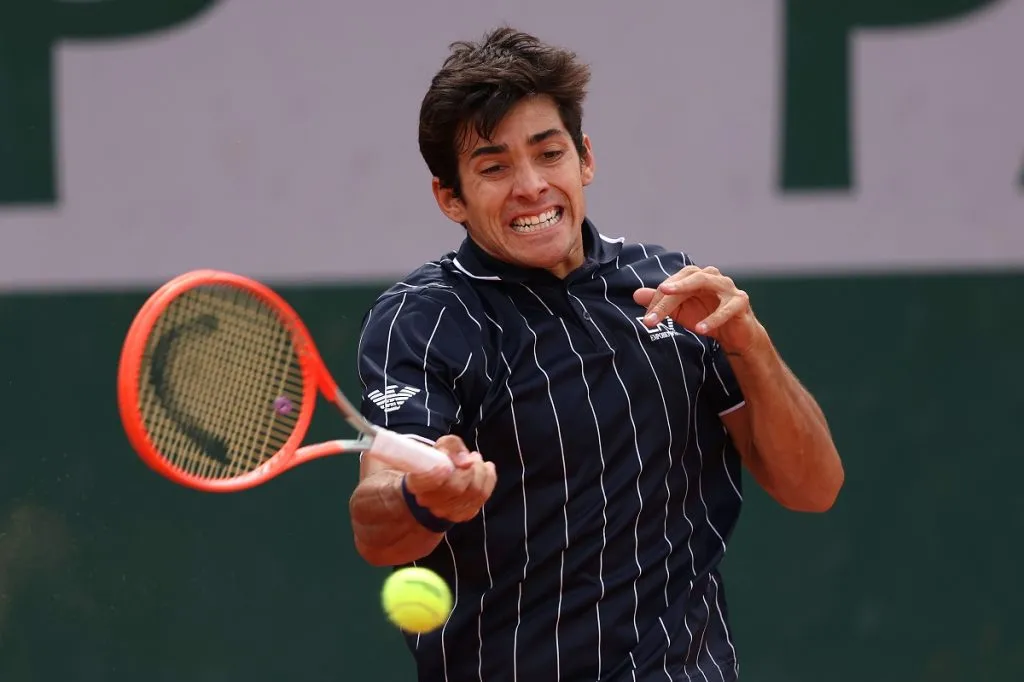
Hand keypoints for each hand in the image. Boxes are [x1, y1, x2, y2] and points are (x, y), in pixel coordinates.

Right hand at [404, 435, 496, 522]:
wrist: (440, 483)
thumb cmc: (439, 461)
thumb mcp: (441, 446)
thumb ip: (451, 447)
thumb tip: (466, 461)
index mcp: (417, 484)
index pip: (429, 482)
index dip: (439, 475)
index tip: (448, 466)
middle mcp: (430, 502)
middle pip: (457, 487)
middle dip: (472, 468)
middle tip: (474, 456)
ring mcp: (448, 512)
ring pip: (475, 492)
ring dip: (482, 472)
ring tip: (478, 461)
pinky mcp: (464, 514)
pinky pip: (484, 496)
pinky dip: (489, 479)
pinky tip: (486, 469)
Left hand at [633, 265, 765, 354]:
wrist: (734, 334)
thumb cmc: (706, 317)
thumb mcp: (679, 311)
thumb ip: (661, 302)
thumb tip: (636, 294)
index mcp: (695, 277)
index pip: (673, 282)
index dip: (658, 300)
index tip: (647, 318)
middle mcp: (712, 277)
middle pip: (689, 278)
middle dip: (670, 291)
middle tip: (654, 305)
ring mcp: (728, 288)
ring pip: (708, 282)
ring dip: (689, 293)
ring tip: (671, 309)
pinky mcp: (741, 302)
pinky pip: (727, 308)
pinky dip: (713, 319)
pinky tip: (700, 329)